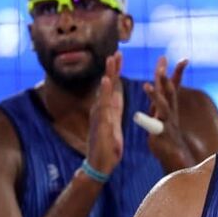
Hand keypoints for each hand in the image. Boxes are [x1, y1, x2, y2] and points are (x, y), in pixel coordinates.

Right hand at [86, 51, 124, 176]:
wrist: (99, 165)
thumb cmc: (107, 148)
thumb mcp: (113, 127)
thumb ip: (113, 113)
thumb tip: (114, 101)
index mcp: (108, 110)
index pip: (112, 87)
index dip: (115, 72)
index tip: (118, 57)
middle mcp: (102, 110)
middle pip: (107, 85)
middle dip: (112, 68)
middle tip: (116, 51)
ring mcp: (100, 115)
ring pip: (104, 91)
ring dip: (108, 74)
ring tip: (111, 59)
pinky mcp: (100, 122)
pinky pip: (103, 104)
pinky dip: (104, 92)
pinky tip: (106, 81)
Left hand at [143, 56, 192, 170]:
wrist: (174, 157)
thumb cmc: (167, 134)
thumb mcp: (163, 113)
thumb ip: (160, 98)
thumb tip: (161, 83)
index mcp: (169, 106)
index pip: (174, 86)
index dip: (177, 73)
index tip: (185, 59)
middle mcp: (171, 113)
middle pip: (170, 93)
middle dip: (166, 79)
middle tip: (162, 66)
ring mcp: (167, 123)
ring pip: (163, 107)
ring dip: (155, 95)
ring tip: (146, 85)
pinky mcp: (161, 135)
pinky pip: (153, 127)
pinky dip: (145, 120)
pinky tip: (137, 115)